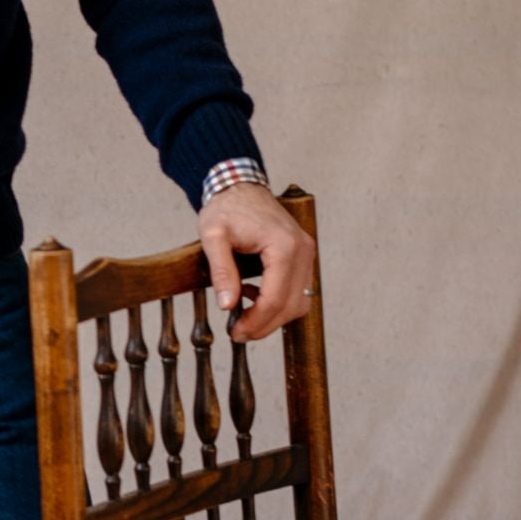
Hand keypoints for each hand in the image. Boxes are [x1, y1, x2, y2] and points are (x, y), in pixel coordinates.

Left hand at [197, 184, 314, 342]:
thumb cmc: (226, 207)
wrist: (240, 185)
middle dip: (266, 325)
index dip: (257, 322)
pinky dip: (280, 302)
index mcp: (283, 246)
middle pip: (292, 304)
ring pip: (300, 301)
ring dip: (275, 317)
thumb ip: (222, 270)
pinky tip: (254, 298)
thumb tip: (228, 305)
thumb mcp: (213, 236)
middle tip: (239, 334)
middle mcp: (303, 250)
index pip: (276, 298)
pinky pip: (299, 289)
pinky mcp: (303, 255)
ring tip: (245, 320)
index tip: (236, 333)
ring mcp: (307, 253)